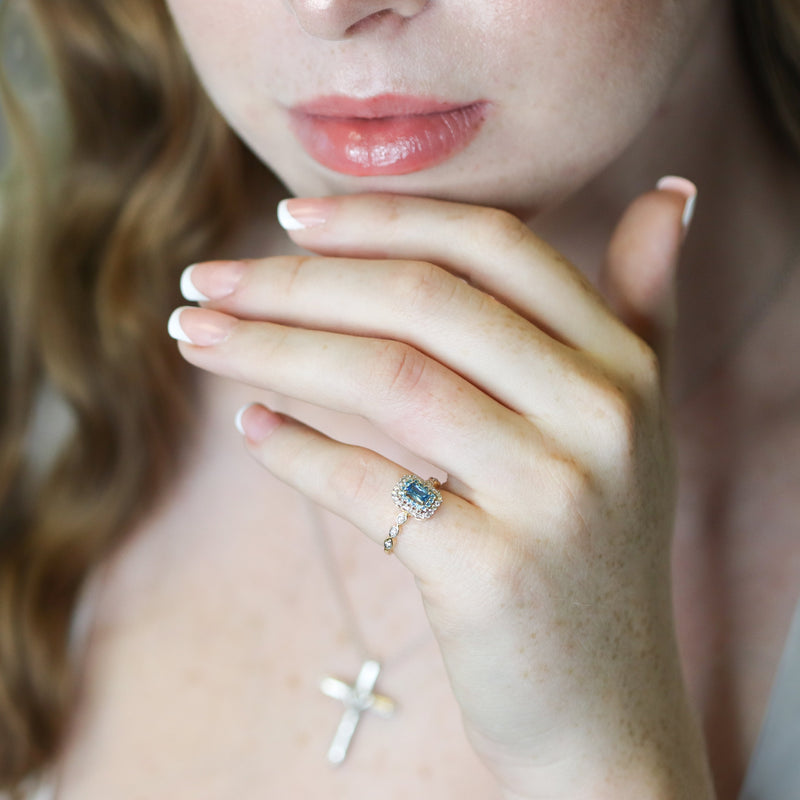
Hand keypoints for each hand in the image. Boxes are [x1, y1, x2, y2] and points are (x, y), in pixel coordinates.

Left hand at [168, 190, 711, 798]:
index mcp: (624, 364)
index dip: (381, 219)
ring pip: (385, 379)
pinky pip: (366, 486)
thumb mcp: (635, 420)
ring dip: (269, 350)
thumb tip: (670, 192)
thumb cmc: (594, 547)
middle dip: (294, 281)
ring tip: (193, 337)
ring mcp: (551, 496)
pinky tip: (249, 426)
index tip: (286, 218)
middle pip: (420, 303)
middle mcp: (600, 416)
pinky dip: (294, 450)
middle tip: (203, 283)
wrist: (605, 702)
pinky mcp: (492, 574)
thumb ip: (643, 307)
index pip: (491, 247)